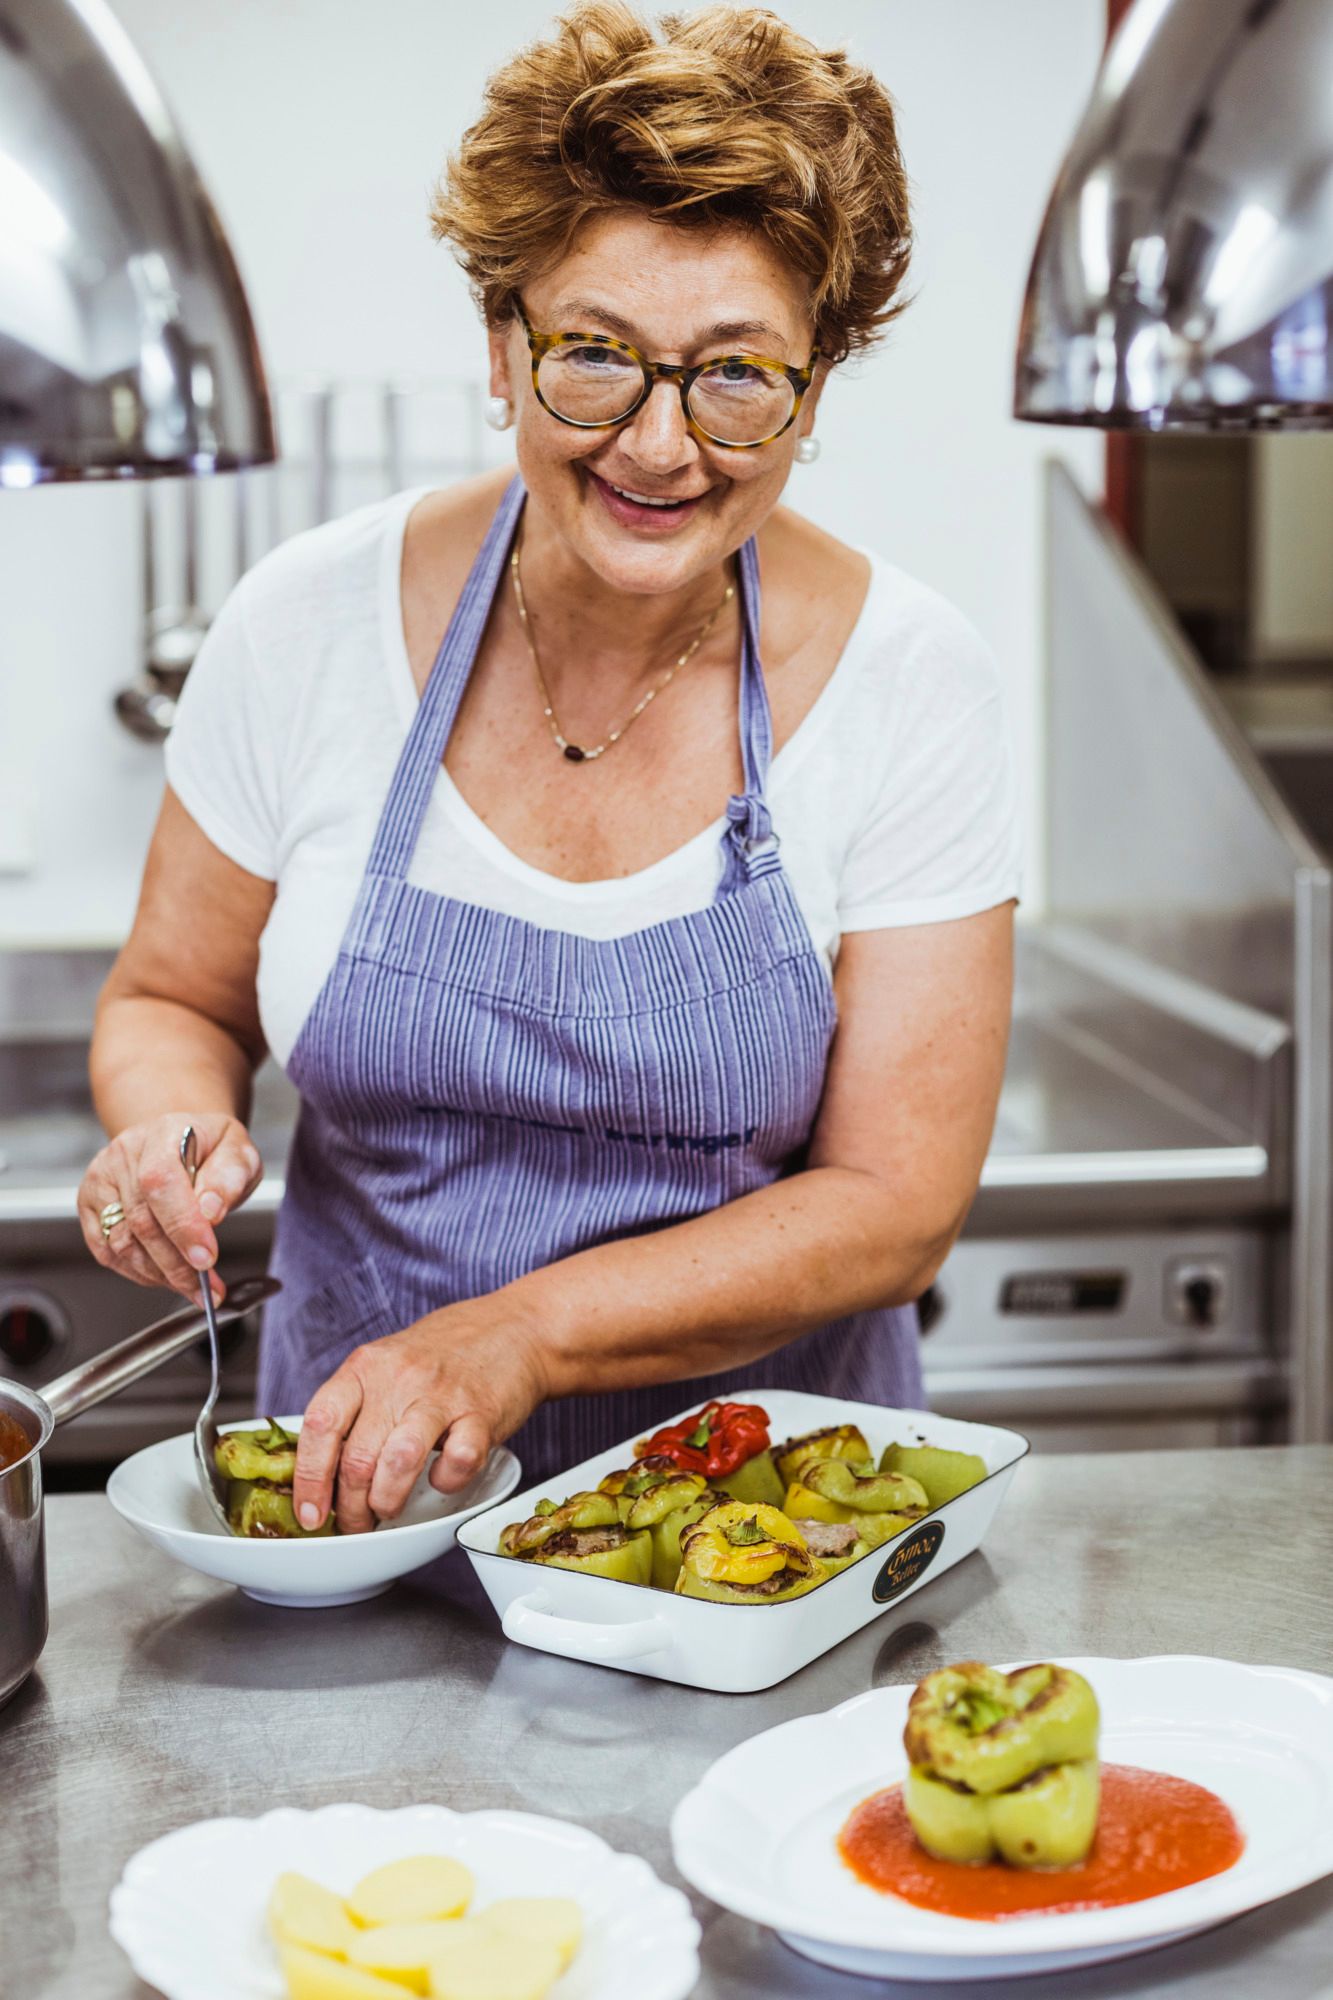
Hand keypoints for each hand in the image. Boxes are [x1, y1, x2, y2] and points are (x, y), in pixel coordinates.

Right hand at [78, 1112, 262, 1301]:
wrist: (183, 1142)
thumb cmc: (212, 1149)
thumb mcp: (239, 1152)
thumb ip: (229, 1177)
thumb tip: (210, 1211)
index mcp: (163, 1133)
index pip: (160, 1182)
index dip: (182, 1225)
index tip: (207, 1258)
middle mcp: (124, 1154)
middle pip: (141, 1221)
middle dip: (178, 1264)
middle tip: (209, 1287)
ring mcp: (101, 1180)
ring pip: (122, 1243)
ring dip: (160, 1274)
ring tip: (193, 1286)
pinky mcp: (90, 1204)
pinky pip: (108, 1252)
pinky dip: (139, 1273)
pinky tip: (166, 1276)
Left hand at [292, 1300, 549, 1534]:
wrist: (514, 1327)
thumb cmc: (443, 1353)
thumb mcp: (387, 1363)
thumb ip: (356, 1406)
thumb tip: (320, 1471)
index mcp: (365, 1366)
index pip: (321, 1424)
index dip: (309, 1478)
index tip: (309, 1514)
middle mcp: (398, 1378)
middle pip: (356, 1457)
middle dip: (351, 1508)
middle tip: (356, 1523)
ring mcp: (441, 1395)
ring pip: (398, 1463)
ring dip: (387, 1501)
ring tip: (389, 1509)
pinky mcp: (481, 1413)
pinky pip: (457, 1462)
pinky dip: (446, 1482)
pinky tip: (443, 1477)